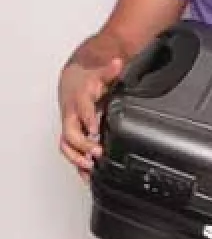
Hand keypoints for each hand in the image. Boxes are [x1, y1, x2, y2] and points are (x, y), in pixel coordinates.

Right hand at [58, 57, 124, 179]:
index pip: (82, 110)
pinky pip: (72, 152)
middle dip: (83, 144)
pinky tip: (88, 176)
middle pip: (71, 133)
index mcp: (79, 101)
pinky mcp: (72, 136)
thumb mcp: (100, 74)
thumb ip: (110, 70)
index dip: (87, 119)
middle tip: (98, 153)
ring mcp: (70, 127)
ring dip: (78, 158)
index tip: (95, 129)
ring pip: (67, 145)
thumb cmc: (87, 81)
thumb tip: (117, 62)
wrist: (73, 82)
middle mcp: (71, 116)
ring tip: (91, 168)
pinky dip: (78, 165)